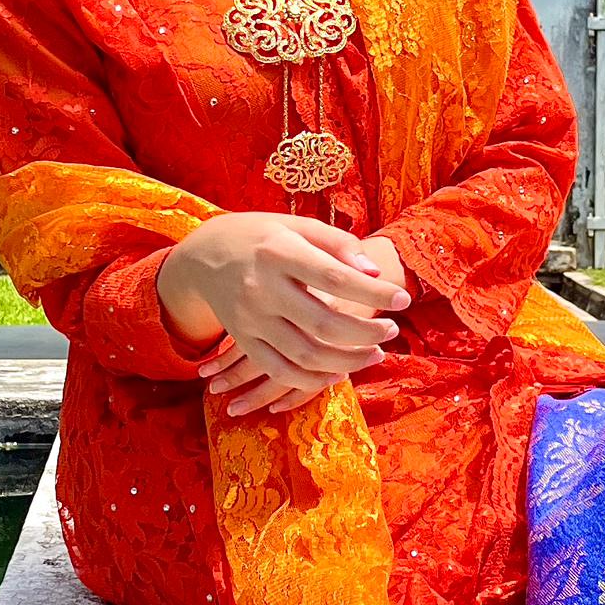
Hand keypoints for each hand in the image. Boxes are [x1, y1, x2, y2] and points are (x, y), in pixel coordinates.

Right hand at [155, 214, 409, 417]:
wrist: (203, 255)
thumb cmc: (260, 236)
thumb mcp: (295, 226)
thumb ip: (336, 244)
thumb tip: (373, 273)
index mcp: (278, 252)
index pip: (333, 277)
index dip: (372, 293)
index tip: (402, 300)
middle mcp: (262, 288)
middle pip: (323, 323)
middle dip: (365, 332)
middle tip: (392, 329)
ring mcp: (250, 319)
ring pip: (305, 354)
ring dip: (348, 361)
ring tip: (377, 353)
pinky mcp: (244, 340)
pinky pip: (281, 370)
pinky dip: (313, 379)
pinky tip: (340, 372)